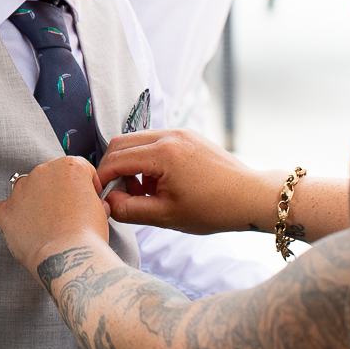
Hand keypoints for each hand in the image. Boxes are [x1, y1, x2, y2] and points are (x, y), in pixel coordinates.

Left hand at [0, 157, 109, 277]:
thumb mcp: (101, 209)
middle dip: (58, 192)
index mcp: (69, 166)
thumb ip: (91, 198)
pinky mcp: (5, 211)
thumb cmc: (86, 236)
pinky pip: (7, 209)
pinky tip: (29, 230)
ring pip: (27, 190)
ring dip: (36, 202)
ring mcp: (20, 190)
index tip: (88, 199)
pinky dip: (16, 217)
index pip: (78, 169)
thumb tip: (89, 204)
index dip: (86, 186)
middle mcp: (42, 172)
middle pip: (51, 177)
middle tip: (67, 215)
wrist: (67, 258)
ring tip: (48, 225)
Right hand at [96, 128, 283, 233]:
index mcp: (163, 153)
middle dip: (113, 169)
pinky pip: (155, 142)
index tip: (98, 196)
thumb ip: (129, 210)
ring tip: (144, 193)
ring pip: (137, 142)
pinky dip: (147, 160)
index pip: (115, 159)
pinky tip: (159, 184)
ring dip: (130, 165)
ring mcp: (180, 132)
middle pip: (121, 143)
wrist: (250, 197)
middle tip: (119, 195)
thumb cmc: (213, 209)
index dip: (101, 178)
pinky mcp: (188, 136)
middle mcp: (170, 135)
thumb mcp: (166, 216)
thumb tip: (107, 202)